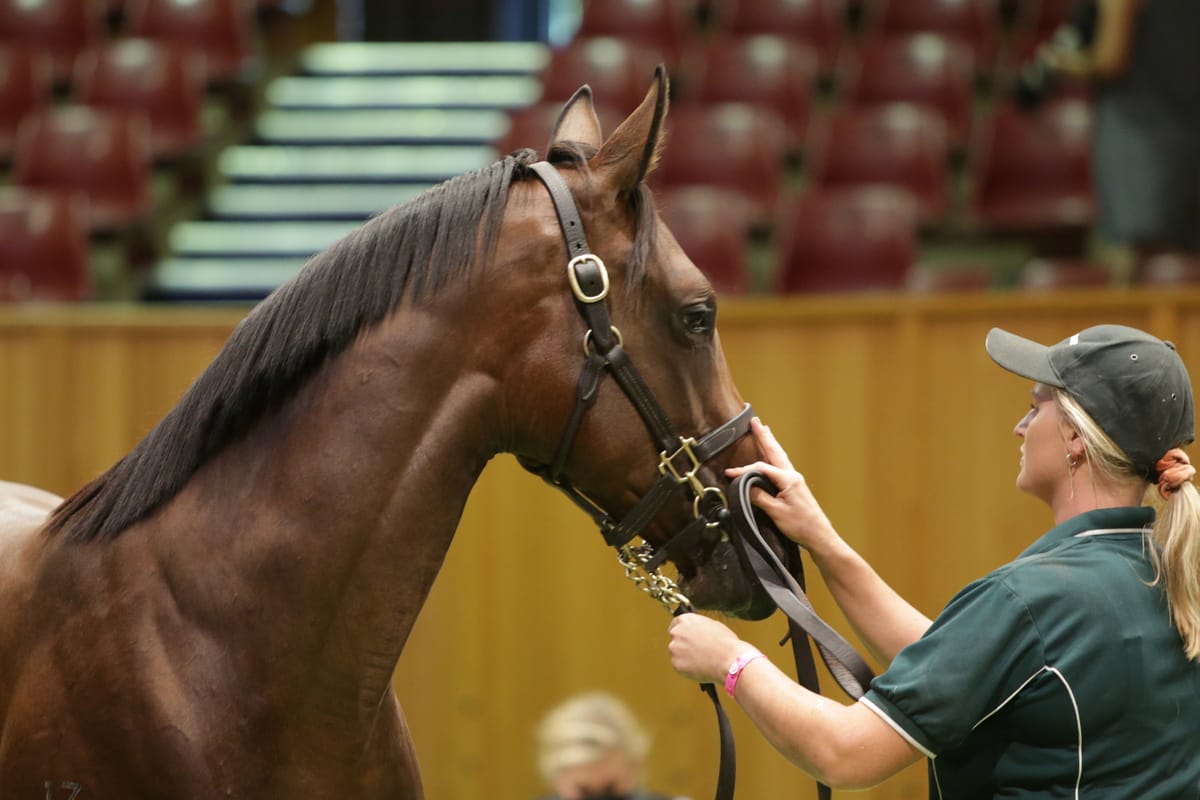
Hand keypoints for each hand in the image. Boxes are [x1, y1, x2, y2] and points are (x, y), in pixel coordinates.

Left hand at [667, 613, 746, 684]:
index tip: (684, 638)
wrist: (729, 660)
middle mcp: (677, 632)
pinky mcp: (676, 664)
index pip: (675, 624)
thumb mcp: (713, 625)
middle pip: (675, 639)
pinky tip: (700, 667)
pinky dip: (687, 669)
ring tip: (702, 660)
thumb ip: (699, 627)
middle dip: (683, 645)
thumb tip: (696, 631)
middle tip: (695, 652)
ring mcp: (675, 649)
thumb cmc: (725, 643)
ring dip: (685, 657)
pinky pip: (680, 666)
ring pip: (677, 654)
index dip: (682, 632)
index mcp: (685, 620)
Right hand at [725, 418, 840, 556]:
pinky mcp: (795, 487)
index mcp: (789, 479)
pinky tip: (772, 457)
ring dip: (770, 443)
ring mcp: (795, 481)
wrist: (820, 536)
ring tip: (764, 431)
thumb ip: (760, 497)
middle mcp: (793, 476)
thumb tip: (745, 487)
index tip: (728, 474)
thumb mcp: (776, 512)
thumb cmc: (801, 525)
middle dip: (764, 436)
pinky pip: (782, 467)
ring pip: (779, 457)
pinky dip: (774, 457)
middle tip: (755, 421)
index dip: (743, 471)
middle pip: (775, 452)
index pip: (761, 468)